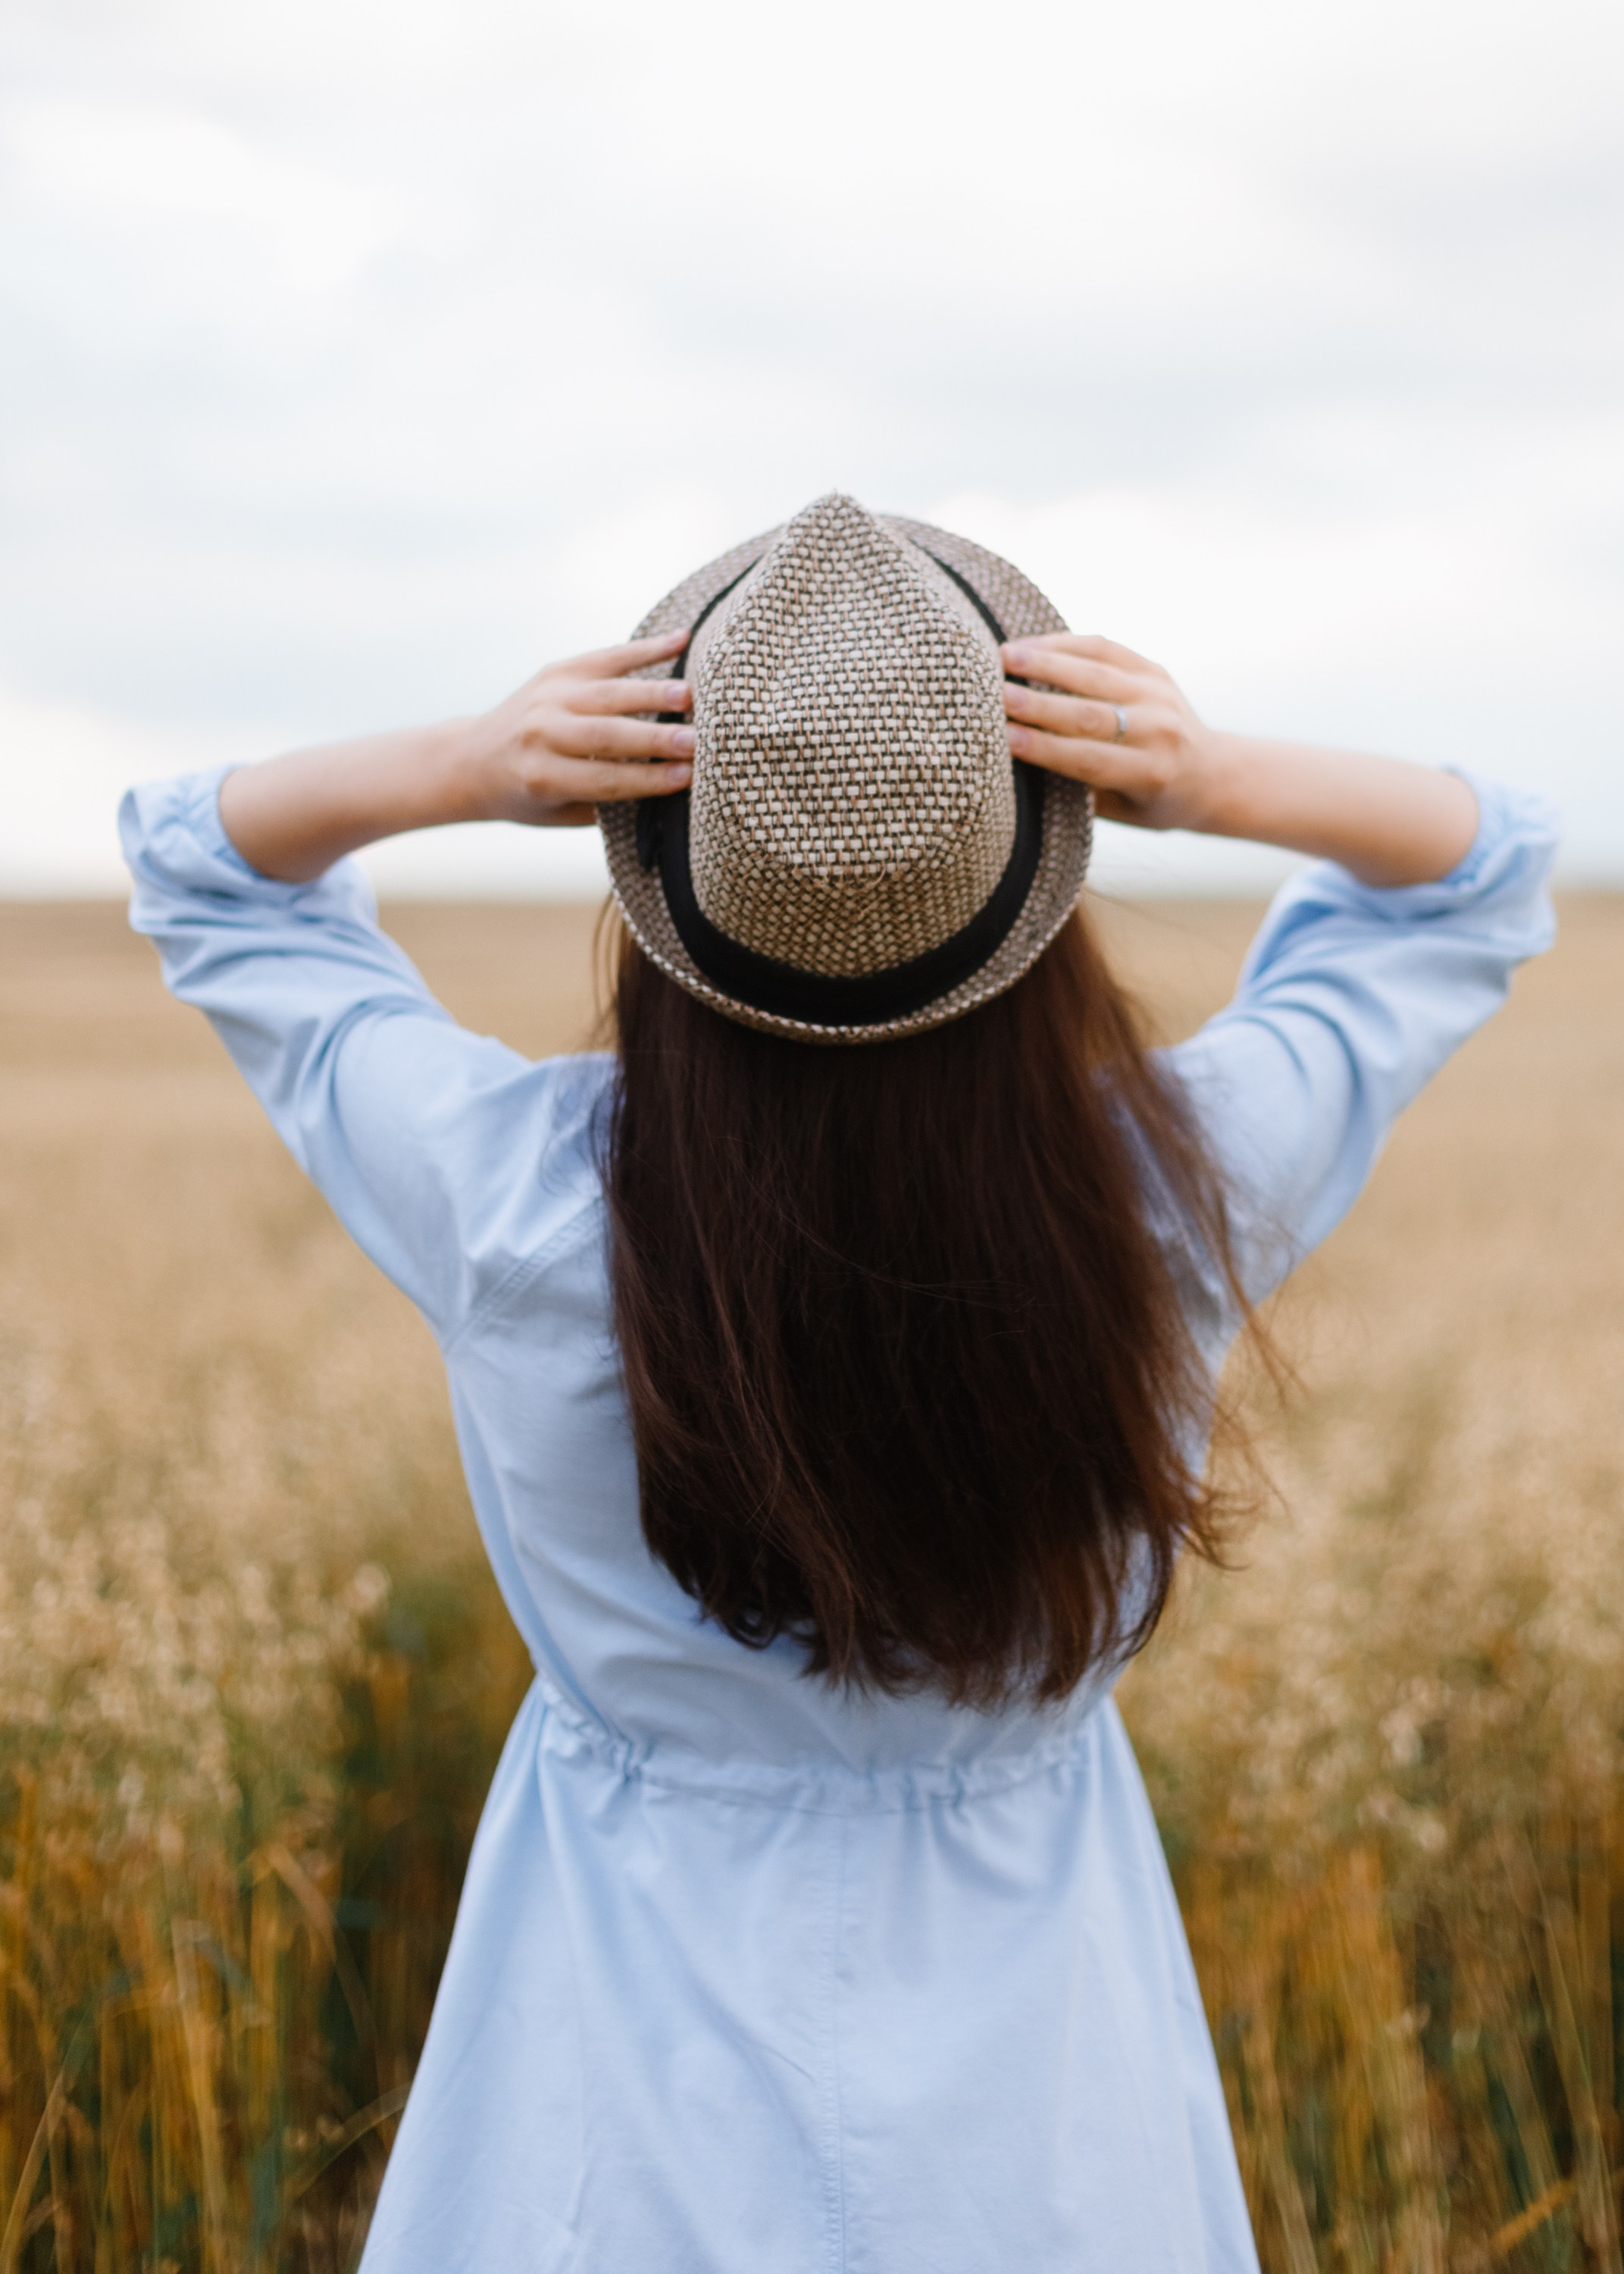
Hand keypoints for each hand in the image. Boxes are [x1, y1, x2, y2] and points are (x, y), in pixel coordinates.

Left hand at [464, 630, 695, 828]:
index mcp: (543, 777)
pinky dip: (646, 648)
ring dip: (653, 693)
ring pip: (609, 693)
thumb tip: (670, 783)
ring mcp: (548, 696)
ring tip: (691, 696)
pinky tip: (682, 640)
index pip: (606, 778)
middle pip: (608, 735)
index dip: (649, 778)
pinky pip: (607, 656)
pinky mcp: (557, 670)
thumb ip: (606, 800)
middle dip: (656, 738)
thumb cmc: (529, 796)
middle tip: (697, 741)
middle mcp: (542, 733)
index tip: (689, 777)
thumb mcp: (560, 812)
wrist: (473, 759)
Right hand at [1000, 634, 1223, 832]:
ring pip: (1095, 673)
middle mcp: (1159, 730)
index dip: (1044, 748)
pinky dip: (1066, 644)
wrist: (1209, 774)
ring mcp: (1159, 694)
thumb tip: (1019, 759)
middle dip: (1038, 703)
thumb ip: (1078, 786)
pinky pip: (1105, 649)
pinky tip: (1031, 644)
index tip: (1004, 737)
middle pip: (1089, 713)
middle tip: (995, 694)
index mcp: (1150, 773)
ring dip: (1045, 663)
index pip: (1088, 758)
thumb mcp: (1119, 808)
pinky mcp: (1154, 669)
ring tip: (1004, 657)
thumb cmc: (1150, 802)